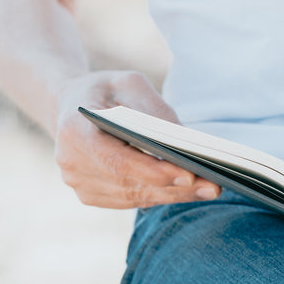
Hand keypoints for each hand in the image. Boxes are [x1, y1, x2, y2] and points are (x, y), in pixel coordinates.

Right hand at [53, 71, 220, 207]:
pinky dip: (160, 195)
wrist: (71, 104)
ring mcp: (77, 183)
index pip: (117, 160)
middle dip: (174, 187)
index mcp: (74, 130)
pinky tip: (188, 190)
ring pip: (133, 197)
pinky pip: (130, 200)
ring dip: (173, 195)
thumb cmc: (107, 90)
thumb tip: (185, 142)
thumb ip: (154, 109)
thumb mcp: (130, 83)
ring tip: (209, 189)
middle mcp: (71, 162)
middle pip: (129, 183)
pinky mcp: (89, 194)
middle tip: (213, 186)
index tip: (189, 174)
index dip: (153, 171)